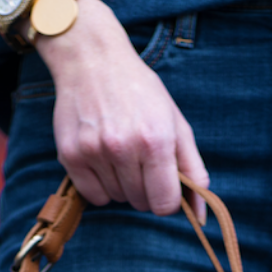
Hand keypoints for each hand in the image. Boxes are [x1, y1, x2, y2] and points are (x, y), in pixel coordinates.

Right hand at [39, 0, 208, 216]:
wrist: (92, 58)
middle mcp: (123, 147)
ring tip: (120, 151)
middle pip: (141, 203)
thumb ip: (193, 169)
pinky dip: (101, 186)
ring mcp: (94, 152)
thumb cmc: (139, 92)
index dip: (168, 199)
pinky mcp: (71, 155)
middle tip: (140, 159)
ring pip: (118, 199)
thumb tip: (200, 213)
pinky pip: (94, 196)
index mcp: (155, 140)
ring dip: (123, 185)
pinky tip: (103, 159)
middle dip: (146, 189)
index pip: (165, 204)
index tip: (164, 183)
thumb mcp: (175, 123)